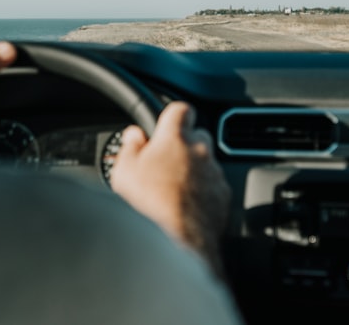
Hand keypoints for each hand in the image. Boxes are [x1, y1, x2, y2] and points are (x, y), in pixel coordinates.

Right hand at [111, 102, 230, 276]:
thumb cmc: (150, 204)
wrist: (180, 239)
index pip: (180, 109)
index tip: (166, 124)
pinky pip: (214, 186)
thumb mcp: (125, 171)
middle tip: (166, 162)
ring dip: (194, 170)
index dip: (173, 116)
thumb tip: (133, 136)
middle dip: (185, 145)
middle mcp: (200, 150)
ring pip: (207, 163)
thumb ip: (130, 147)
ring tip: (174, 190)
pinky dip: (204, 192)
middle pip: (197, 135)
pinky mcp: (223, 196)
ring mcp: (215, 173)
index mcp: (175, 137)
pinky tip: (187, 206)